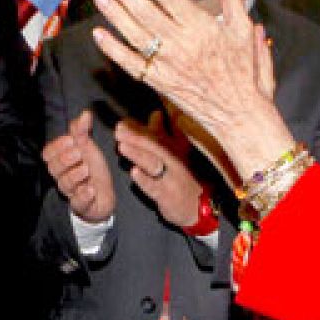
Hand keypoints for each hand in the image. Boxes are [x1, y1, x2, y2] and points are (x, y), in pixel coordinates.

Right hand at [43, 109, 114, 223]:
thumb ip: (83, 131)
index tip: (72, 139)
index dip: (57, 146)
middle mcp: (62, 176)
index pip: (48, 153)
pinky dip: (83, 195)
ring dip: (75, 174)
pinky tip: (91, 189)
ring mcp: (71, 192)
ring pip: (65, 184)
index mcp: (61, 161)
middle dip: (66, 158)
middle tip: (80, 152)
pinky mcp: (82, 205)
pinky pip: (77, 202)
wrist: (105, 194)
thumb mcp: (88, 147)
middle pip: (54, 168)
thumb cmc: (93, 169)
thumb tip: (85, 113)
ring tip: (87, 169)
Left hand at [92, 0, 293, 180]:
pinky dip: (113, 50)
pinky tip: (99, 35)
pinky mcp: (158, 82)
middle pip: (145, 12)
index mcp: (201, 28)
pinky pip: (130, 64)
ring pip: (134, 35)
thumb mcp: (244, 29)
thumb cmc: (243, 71)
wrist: (238, 114)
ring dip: (114, 15)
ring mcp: (166, 65)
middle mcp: (180, 44)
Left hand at [116, 113, 202, 230]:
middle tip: (119, 129)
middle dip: (136, 136)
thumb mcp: (180, 153)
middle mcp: (174, 160)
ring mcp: (170, 178)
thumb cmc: (183, 176)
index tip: (127, 120)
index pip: (161, 134)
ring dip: (137, 154)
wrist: (199, 206)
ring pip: (153, 163)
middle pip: (156, 146)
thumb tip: (158, 113)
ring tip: (121, 146)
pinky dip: (144, 180)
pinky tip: (134, 172)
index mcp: (176, 148)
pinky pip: (155, 187)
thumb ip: (167, 133)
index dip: (145, 125)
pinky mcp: (166, 196)